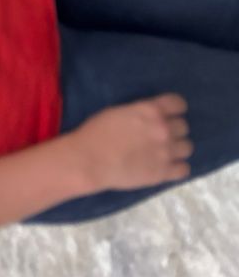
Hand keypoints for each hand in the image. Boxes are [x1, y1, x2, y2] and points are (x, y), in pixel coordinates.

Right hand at [72, 94, 191, 191]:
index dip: (174, 108)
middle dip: (173, 129)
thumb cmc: (96, 132)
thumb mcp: (117, 112)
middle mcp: (164, 130)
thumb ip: (140, 112)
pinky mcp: (164, 173)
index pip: (178, 104)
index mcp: (151, 111)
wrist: (89, 161)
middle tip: (158, 134)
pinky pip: (184, 169)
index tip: (169, 113)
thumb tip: (151, 117)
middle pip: (184, 126)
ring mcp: (166, 152)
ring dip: (177, 147)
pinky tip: (166, 166)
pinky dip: (177, 167)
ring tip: (163, 151)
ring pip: (187, 147)